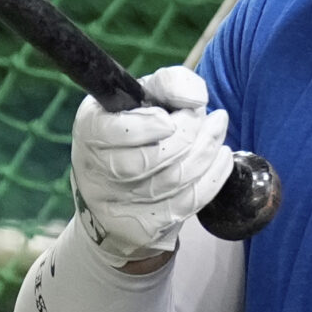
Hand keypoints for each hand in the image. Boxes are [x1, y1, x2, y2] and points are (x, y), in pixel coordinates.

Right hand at [68, 66, 234, 266]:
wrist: (124, 187)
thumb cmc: (138, 129)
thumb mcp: (144, 96)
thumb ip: (169, 84)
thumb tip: (195, 98)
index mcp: (90, 131)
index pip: (112, 133)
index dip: (146, 126)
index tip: (169, 118)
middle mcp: (96, 171)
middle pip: (148, 160)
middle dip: (188, 134)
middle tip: (204, 116)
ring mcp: (118, 205)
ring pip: (174, 180)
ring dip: (206, 150)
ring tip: (218, 127)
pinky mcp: (144, 227)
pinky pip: (189, 202)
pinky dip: (214, 175)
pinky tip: (221, 155)